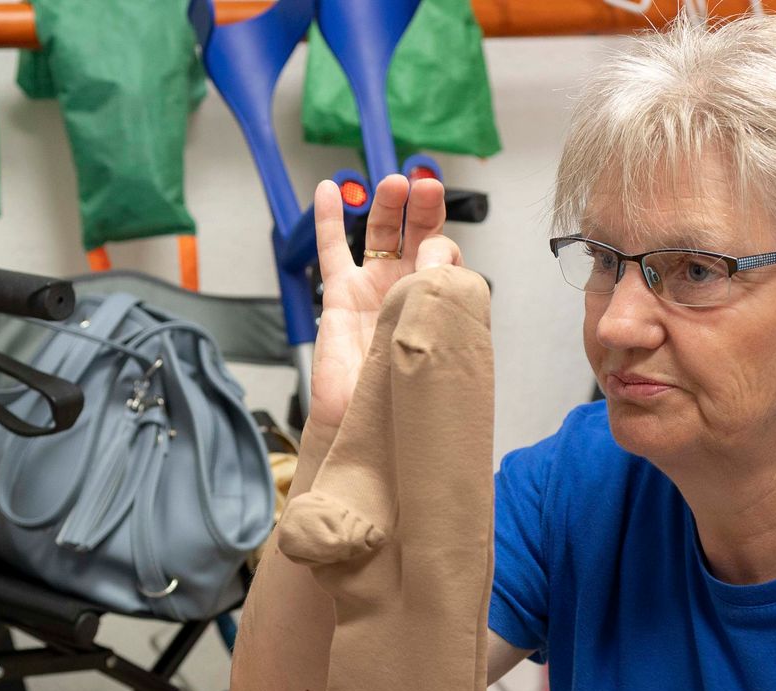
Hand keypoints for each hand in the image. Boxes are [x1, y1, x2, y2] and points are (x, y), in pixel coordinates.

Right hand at [308, 174, 462, 437]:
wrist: (369, 423)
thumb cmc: (407, 388)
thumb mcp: (434, 332)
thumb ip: (438, 288)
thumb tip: (437, 245)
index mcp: (439, 300)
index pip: (446, 256)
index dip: (444, 245)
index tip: (439, 250)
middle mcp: (408, 290)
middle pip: (416, 234)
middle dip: (422, 208)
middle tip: (425, 188)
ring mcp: (374, 288)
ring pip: (380, 233)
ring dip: (387, 205)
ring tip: (395, 183)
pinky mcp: (341, 294)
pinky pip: (333, 249)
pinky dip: (330, 219)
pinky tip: (329, 188)